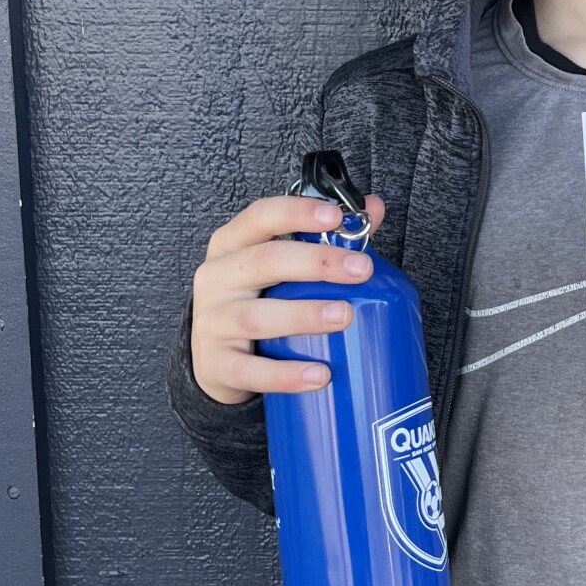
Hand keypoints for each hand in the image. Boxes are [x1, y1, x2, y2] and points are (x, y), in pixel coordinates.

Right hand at [189, 192, 386, 403]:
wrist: (214, 357)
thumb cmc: (255, 300)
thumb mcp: (278, 266)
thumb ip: (326, 237)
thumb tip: (374, 209)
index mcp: (232, 245)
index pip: (260, 217)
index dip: (297, 213)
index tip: (335, 217)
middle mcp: (217, 278)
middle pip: (264, 262)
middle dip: (316, 263)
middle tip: (361, 269)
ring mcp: (212, 322)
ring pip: (256, 316)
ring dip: (303, 315)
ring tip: (344, 316)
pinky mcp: (216, 364)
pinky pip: (250, 370)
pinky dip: (286, 374)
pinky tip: (320, 375)